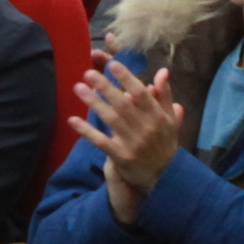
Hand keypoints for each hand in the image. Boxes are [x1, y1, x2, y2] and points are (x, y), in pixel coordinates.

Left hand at [65, 52, 188, 221]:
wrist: (163, 178)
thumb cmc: (164, 144)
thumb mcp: (170, 119)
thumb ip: (165, 95)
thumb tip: (161, 71)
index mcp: (157, 116)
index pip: (141, 93)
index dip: (126, 78)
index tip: (113, 64)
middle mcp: (145, 127)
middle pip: (122, 103)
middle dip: (105, 87)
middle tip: (88, 73)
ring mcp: (132, 142)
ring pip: (110, 119)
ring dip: (93, 102)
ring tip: (78, 88)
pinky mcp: (120, 156)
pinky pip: (101, 141)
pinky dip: (86, 131)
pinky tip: (73, 120)